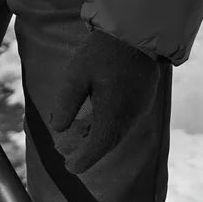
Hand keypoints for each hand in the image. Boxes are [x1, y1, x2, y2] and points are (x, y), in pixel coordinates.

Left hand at [46, 28, 160, 174]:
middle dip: (90, 152)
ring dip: (99, 139)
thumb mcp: (76, 75)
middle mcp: (129, 117)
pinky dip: (110, 127)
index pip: (98, 146)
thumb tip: (59, 128)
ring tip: (80, 137)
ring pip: (117, 133)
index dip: (83, 160)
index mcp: (113, 114)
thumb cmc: (103, 52)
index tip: (70, 168)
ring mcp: (139, 110)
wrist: (137, 33)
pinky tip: (97, 120)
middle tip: (70, 157)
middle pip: (108, 143)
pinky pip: (125, 122)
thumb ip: (66, 104)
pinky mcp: (143, 101)